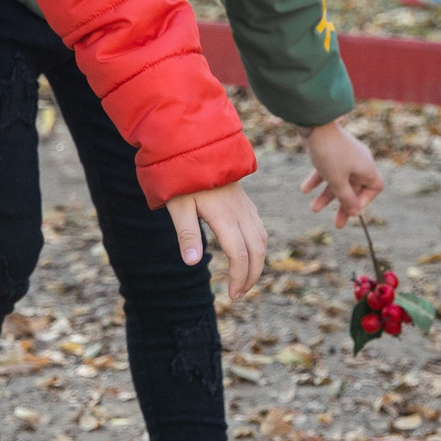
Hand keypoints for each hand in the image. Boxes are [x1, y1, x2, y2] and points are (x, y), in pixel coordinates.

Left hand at [167, 180, 267, 300]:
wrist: (196, 146)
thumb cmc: (182, 177)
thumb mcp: (179, 205)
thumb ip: (187, 233)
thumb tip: (192, 263)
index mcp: (225, 217)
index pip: (239, 255)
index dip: (239, 277)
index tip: (231, 294)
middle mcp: (241, 213)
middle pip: (256, 252)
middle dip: (251, 277)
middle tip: (238, 294)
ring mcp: (246, 207)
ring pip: (262, 241)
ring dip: (258, 264)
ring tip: (245, 280)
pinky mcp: (245, 202)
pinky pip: (260, 229)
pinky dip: (259, 247)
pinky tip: (250, 255)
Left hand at [300, 118, 384, 226]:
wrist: (314, 123)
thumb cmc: (330, 153)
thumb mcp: (338, 181)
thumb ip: (346, 198)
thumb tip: (355, 212)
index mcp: (367, 168)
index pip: (374, 188)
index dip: (365, 201)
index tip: (352, 209)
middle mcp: (358, 162)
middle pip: (353, 188)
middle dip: (342, 205)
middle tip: (336, 224)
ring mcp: (344, 156)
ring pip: (338, 180)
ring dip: (326, 195)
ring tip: (313, 209)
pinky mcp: (330, 152)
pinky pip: (327, 170)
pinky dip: (317, 180)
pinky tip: (304, 190)